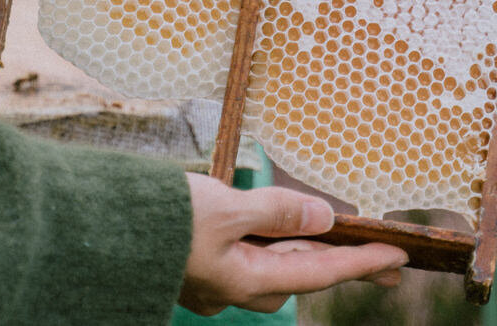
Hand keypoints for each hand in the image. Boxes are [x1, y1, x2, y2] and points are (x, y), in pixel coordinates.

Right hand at [178, 174, 405, 315]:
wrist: (97, 231)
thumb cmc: (160, 219)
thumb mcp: (226, 207)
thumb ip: (278, 210)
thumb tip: (325, 218)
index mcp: (246, 280)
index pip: (320, 271)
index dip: (362, 262)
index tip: (399, 257)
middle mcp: (232, 290)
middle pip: (299, 275)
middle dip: (339, 264)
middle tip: (381, 261)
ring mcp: (212, 284)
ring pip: (270, 269)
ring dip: (300, 251)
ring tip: (329, 236)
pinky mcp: (194, 270)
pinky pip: (244, 260)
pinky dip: (265, 244)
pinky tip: (268, 231)